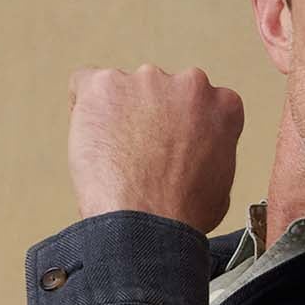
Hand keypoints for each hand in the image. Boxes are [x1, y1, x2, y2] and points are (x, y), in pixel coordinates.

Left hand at [65, 64, 244, 234]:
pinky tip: (88, 136)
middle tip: (136, 157)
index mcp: (222, 105)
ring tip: (112, 157)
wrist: (145, 224)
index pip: (197, 104)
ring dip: (116, 116)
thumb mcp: (221, 184)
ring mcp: (146, 81)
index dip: (177, 129)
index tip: (165, 149)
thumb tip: (195, 158)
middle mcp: (188, 83)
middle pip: (159, 93)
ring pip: (123, 90)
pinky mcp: (105, 86)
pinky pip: (85, 83)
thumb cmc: (180, 215)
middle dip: (146, 119)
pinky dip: (82, 107)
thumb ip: (210, 154)